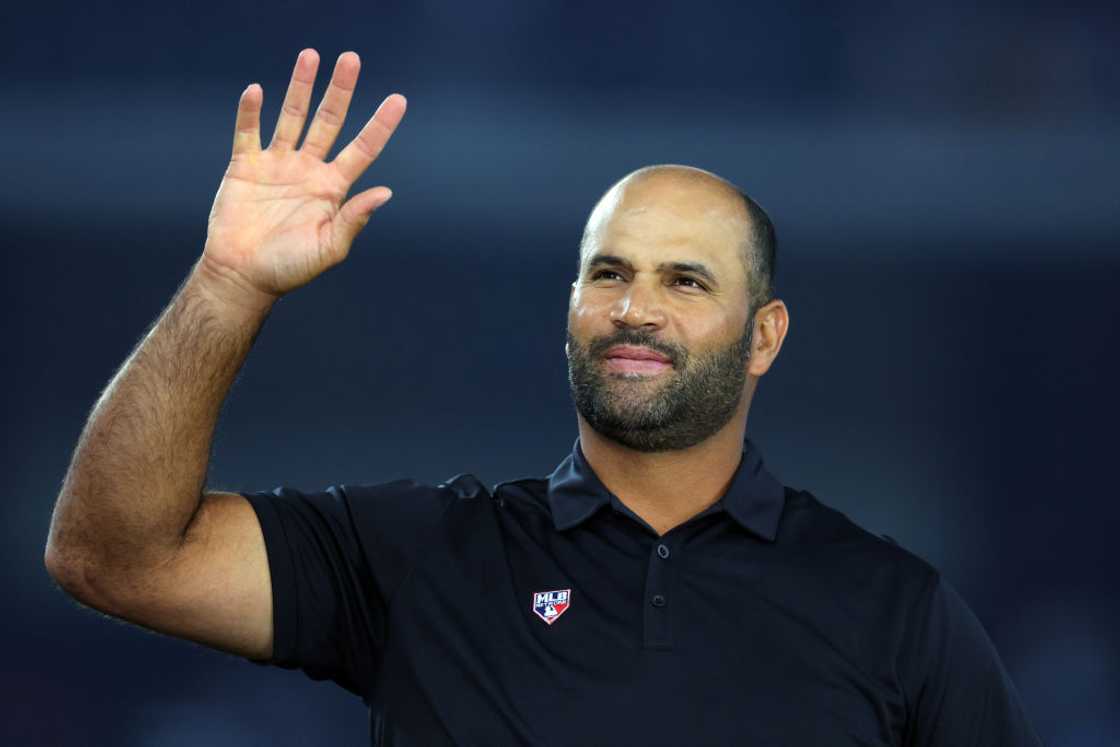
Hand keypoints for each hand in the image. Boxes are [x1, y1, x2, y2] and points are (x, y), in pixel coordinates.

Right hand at [200, 48, 405, 302]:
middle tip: (351, 58)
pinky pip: (248, 132)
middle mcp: (308, 169)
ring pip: (292, 117)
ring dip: (300, 87)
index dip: (380, 125)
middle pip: (328, 121)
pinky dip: (250, 112)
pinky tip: (256, 91)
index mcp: (332, 188)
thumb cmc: (289, 268)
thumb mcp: (329, 248)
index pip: (363, 149)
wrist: (244, 275)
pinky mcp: (245, 166)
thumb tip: (386, 193)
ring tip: (310, 56)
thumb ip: (354, 219)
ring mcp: (277, 164)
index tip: (399, 100)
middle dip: (340, 91)